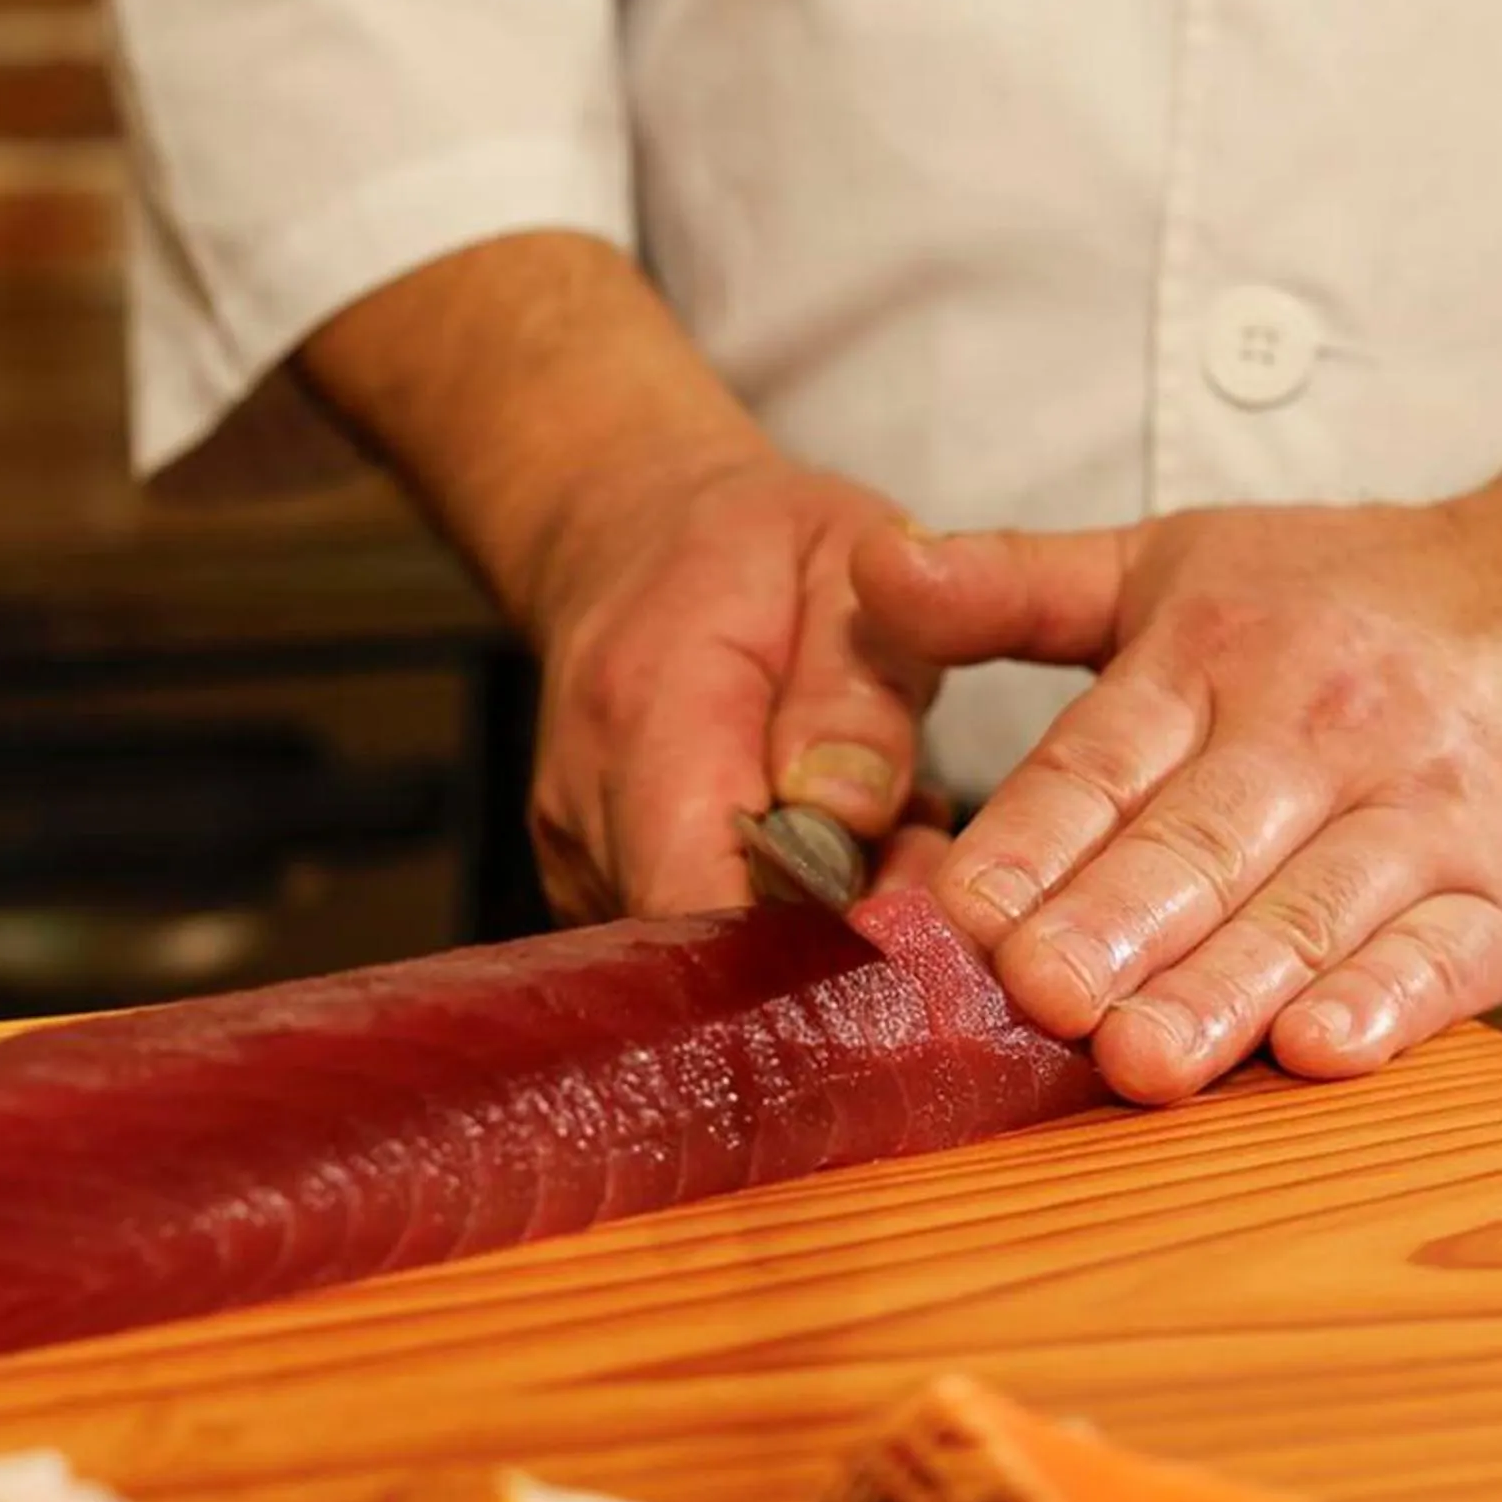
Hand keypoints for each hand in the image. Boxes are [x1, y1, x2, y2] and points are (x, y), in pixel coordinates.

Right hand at [523, 452, 941, 919]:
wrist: (633, 539)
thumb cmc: (754, 551)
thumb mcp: (844, 566)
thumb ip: (856, 691)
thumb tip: (849, 814)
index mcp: (646, 708)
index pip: (699, 893)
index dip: (810, 949)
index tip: (913, 931)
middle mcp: (588, 806)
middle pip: (712, 949)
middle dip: (837, 942)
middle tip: (923, 865)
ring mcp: (578, 860)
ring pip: (711, 962)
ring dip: (815, 934)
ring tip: (878, 839)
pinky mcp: (593, 892)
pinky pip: (696, 947)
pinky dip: (778, 925)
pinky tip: (825, 857)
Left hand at [851, 502, 1501, 1100]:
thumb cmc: (1351, 602)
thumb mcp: (1173, 562)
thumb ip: (1012, 586)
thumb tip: (869, 570)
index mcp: (1212, 657)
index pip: (1101, 762)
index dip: (1029, 842)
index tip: (957, 915)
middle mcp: (1315, 732)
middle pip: (1197, 845)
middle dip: (1114, 927)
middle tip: (1036, 998)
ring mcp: (1424, 816)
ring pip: (1308, 913)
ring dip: (1225, 990)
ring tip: (1144, 1062)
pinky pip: (1444, 955)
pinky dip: (1388, 1005)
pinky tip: (1322, 1050)